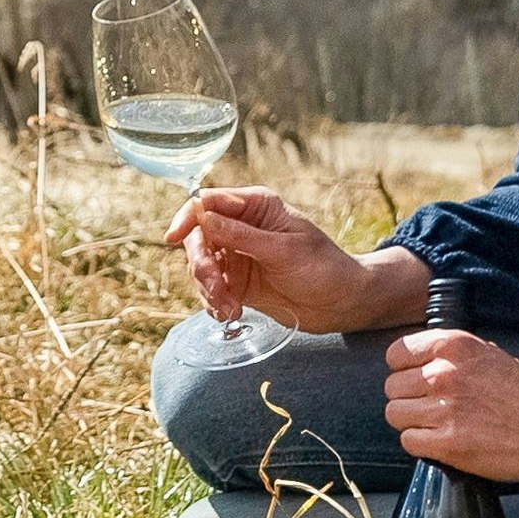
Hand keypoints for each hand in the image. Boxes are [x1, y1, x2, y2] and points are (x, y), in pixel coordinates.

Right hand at [162, 188, 428, 335]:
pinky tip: (230, 314)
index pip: (208, 202)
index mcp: (255, 206)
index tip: (175, 237)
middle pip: (198, 237)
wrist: (343, 304)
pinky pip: (210, 290)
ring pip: (201, 266)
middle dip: (201, 264)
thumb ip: (241, 235)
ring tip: (229, 308)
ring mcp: (237, 256)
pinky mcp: (237, 283)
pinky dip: (213, 303)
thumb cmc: (323, 267)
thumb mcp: (283, 250)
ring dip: (207, 289)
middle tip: (216, 288)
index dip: (188, 218)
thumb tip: (203, 217)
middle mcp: (241, 228)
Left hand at [383, 329, 518, 485]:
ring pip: (395, 414)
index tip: (416, 380)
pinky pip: (408, 441)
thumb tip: (418, 359)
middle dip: (408, 398)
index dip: (403, 370)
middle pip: (393, 387)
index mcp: (453, 346)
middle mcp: (444, 374)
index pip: (396, 354)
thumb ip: (452, 354)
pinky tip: (442, 441)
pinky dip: (421, 444)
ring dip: (412, 422)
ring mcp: (444, 409)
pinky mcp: (448, 444)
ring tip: (436, 425)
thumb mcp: (489, 354)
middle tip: (431, 408)